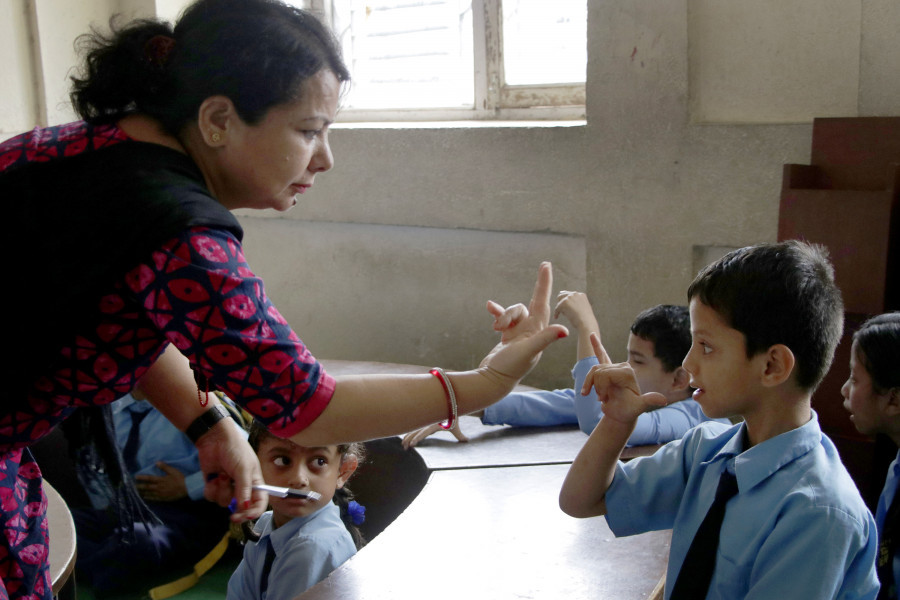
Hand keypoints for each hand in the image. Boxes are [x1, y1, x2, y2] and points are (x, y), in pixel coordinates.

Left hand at [135, 462, 187, 501]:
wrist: (186, 488)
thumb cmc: (180, 478)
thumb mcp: (173, 471)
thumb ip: (164, 467)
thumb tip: (157, 462)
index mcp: (161, 480)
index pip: (149, 478)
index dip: (142, 478)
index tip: (135, 477)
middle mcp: (159, 487)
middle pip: (147, 487)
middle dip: (140, 486)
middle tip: (133, 487)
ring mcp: (161, 493)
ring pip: (149, 493)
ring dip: (142, 492)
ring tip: (136, 492)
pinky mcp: (163, 498)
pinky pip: (154, 498)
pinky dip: (149, 498)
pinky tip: (145, 497)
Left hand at [194, 418, 266, 522]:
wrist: (214, 438)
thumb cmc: (235, 450)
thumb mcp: (244, 469)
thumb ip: (244, 489)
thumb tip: (245, 508)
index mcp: (255, 482)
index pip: (259, 502)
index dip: (255, 512)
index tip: (246, 517)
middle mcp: (242, 487)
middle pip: (241, 508)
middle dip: (237, 512)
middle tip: (233, 517)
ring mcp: (227, 486)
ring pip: (224, 502)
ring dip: (222, 490)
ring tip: (222, 475)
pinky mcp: (213, 485)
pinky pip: (211, 497)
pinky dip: (211, 489)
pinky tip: (213, 477)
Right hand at [402, 419, 469, 448]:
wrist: (449, 404)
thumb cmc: (453, 417)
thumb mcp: (456, 426)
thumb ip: (460, 435)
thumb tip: (466, 440)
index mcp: (434, 424)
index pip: (424, 432)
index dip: (417, 438)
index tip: (412, 444)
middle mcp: (427, 423)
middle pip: (416, 431)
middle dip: (409, 439)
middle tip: (404, 447)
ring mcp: (425, 423)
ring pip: (414, 430)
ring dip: (407, 437)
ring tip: (402, 444)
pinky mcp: (424, 423)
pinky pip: (415, 428)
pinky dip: (410, 433)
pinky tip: (405, 439)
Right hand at [478, 262, 568, 391]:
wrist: (494, 380)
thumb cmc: (511, 367)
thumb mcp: (529, 351)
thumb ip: (545, 338)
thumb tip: (565, 331)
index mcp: (538, 331)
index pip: (543, 302)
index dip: (545, 284)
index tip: (547, 266)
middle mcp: (531, 330)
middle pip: (530, 304)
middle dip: (532, 292)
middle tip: (541, 271)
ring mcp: (519, 332)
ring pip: (513, 311)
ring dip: (503, 316)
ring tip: (496, 329)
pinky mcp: (508, 336)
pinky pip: (502, 317)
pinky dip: (497, 312)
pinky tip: (489, 307)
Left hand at [554, 291, 599, 333]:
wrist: (587, 323)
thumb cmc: (585, 320)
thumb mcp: (583, 309)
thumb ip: (576, 305)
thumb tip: (568, 305)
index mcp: (581, 295)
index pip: (570, 295)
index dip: (567, 301)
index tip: (566, 307)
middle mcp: (575, 294)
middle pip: (563, 295)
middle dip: (561, 302)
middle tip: (562, 310)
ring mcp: (570, 297)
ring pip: (559, 301)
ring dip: (560, 307)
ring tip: (563, 314)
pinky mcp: (564, 302)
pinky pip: (557, 308)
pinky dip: (556, 313)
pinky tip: (556, 317)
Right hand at [581, 333, 666, 423]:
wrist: (621, 415)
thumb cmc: (629, 411)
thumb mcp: (638, 406)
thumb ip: (649, 400)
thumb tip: (663, 400)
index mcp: (627, 371)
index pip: (605, 373)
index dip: (601, 387)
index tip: (604, 399)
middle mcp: (622, 366)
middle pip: (598, 371)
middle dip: (596, 387)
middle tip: (602, 399)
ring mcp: (615, 368)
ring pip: (593, 370)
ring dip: (590, 384)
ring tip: (598, 396)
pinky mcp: (608, 371)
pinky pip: (601, 355)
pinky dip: (596, 345)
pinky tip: (592, 335)